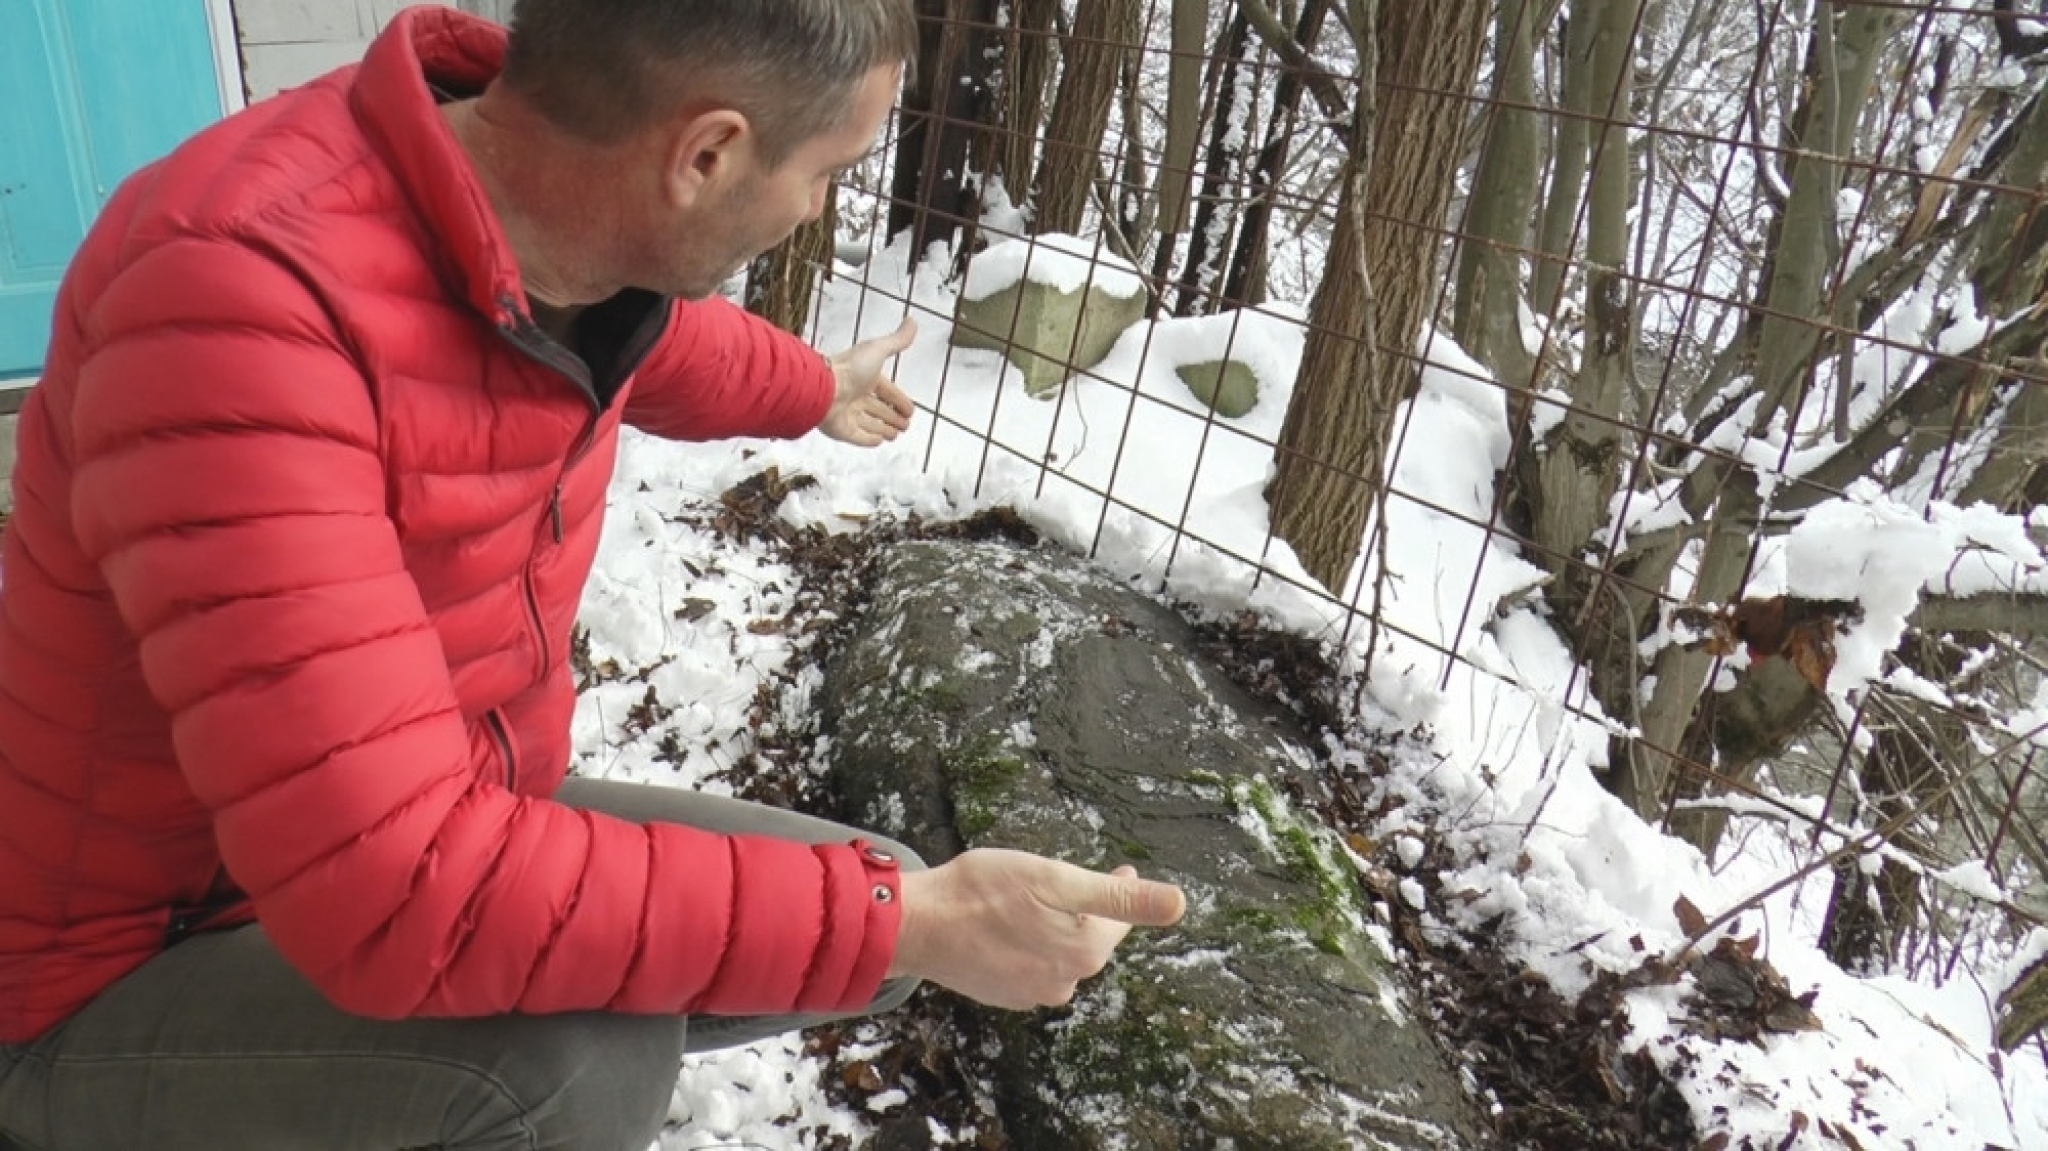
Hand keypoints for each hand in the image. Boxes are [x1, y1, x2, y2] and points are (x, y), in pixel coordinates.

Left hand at [820, 318, 916, 445]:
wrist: (823, 388)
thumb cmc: (849, 368)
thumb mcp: (877, 350)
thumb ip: (897, 340)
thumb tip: (913, 321)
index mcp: (866, 378)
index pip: (887, 391)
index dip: (900, 401)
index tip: (910, 410)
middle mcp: (857, 396)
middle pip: (879, 409)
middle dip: (893, 417)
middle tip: (905, 425)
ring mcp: (848, 414)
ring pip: (870, 423)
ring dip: (884, 429)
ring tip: (896, 434)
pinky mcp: (842, 430)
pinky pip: (858, 437)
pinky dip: (869, 439)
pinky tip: (880, 441)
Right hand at [886, 848, 1186, 1009]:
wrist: (917, 924)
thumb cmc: (983, 892)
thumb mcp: (1056, 880)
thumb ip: (1119, 896)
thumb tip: (1179, 904)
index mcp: (1084, 952)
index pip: (1118, 920)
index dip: (1122, 891)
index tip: (1124, 867)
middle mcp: (1063, 981)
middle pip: (1088, 940)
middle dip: (1086, 912)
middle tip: (1071, 882)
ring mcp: (1030, 993)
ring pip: (1058, 954)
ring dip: (1055, 929)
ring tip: (1035, 901)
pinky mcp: (1002, 995)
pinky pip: (1030, 967)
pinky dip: (1028, 945)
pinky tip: (1009, 926)